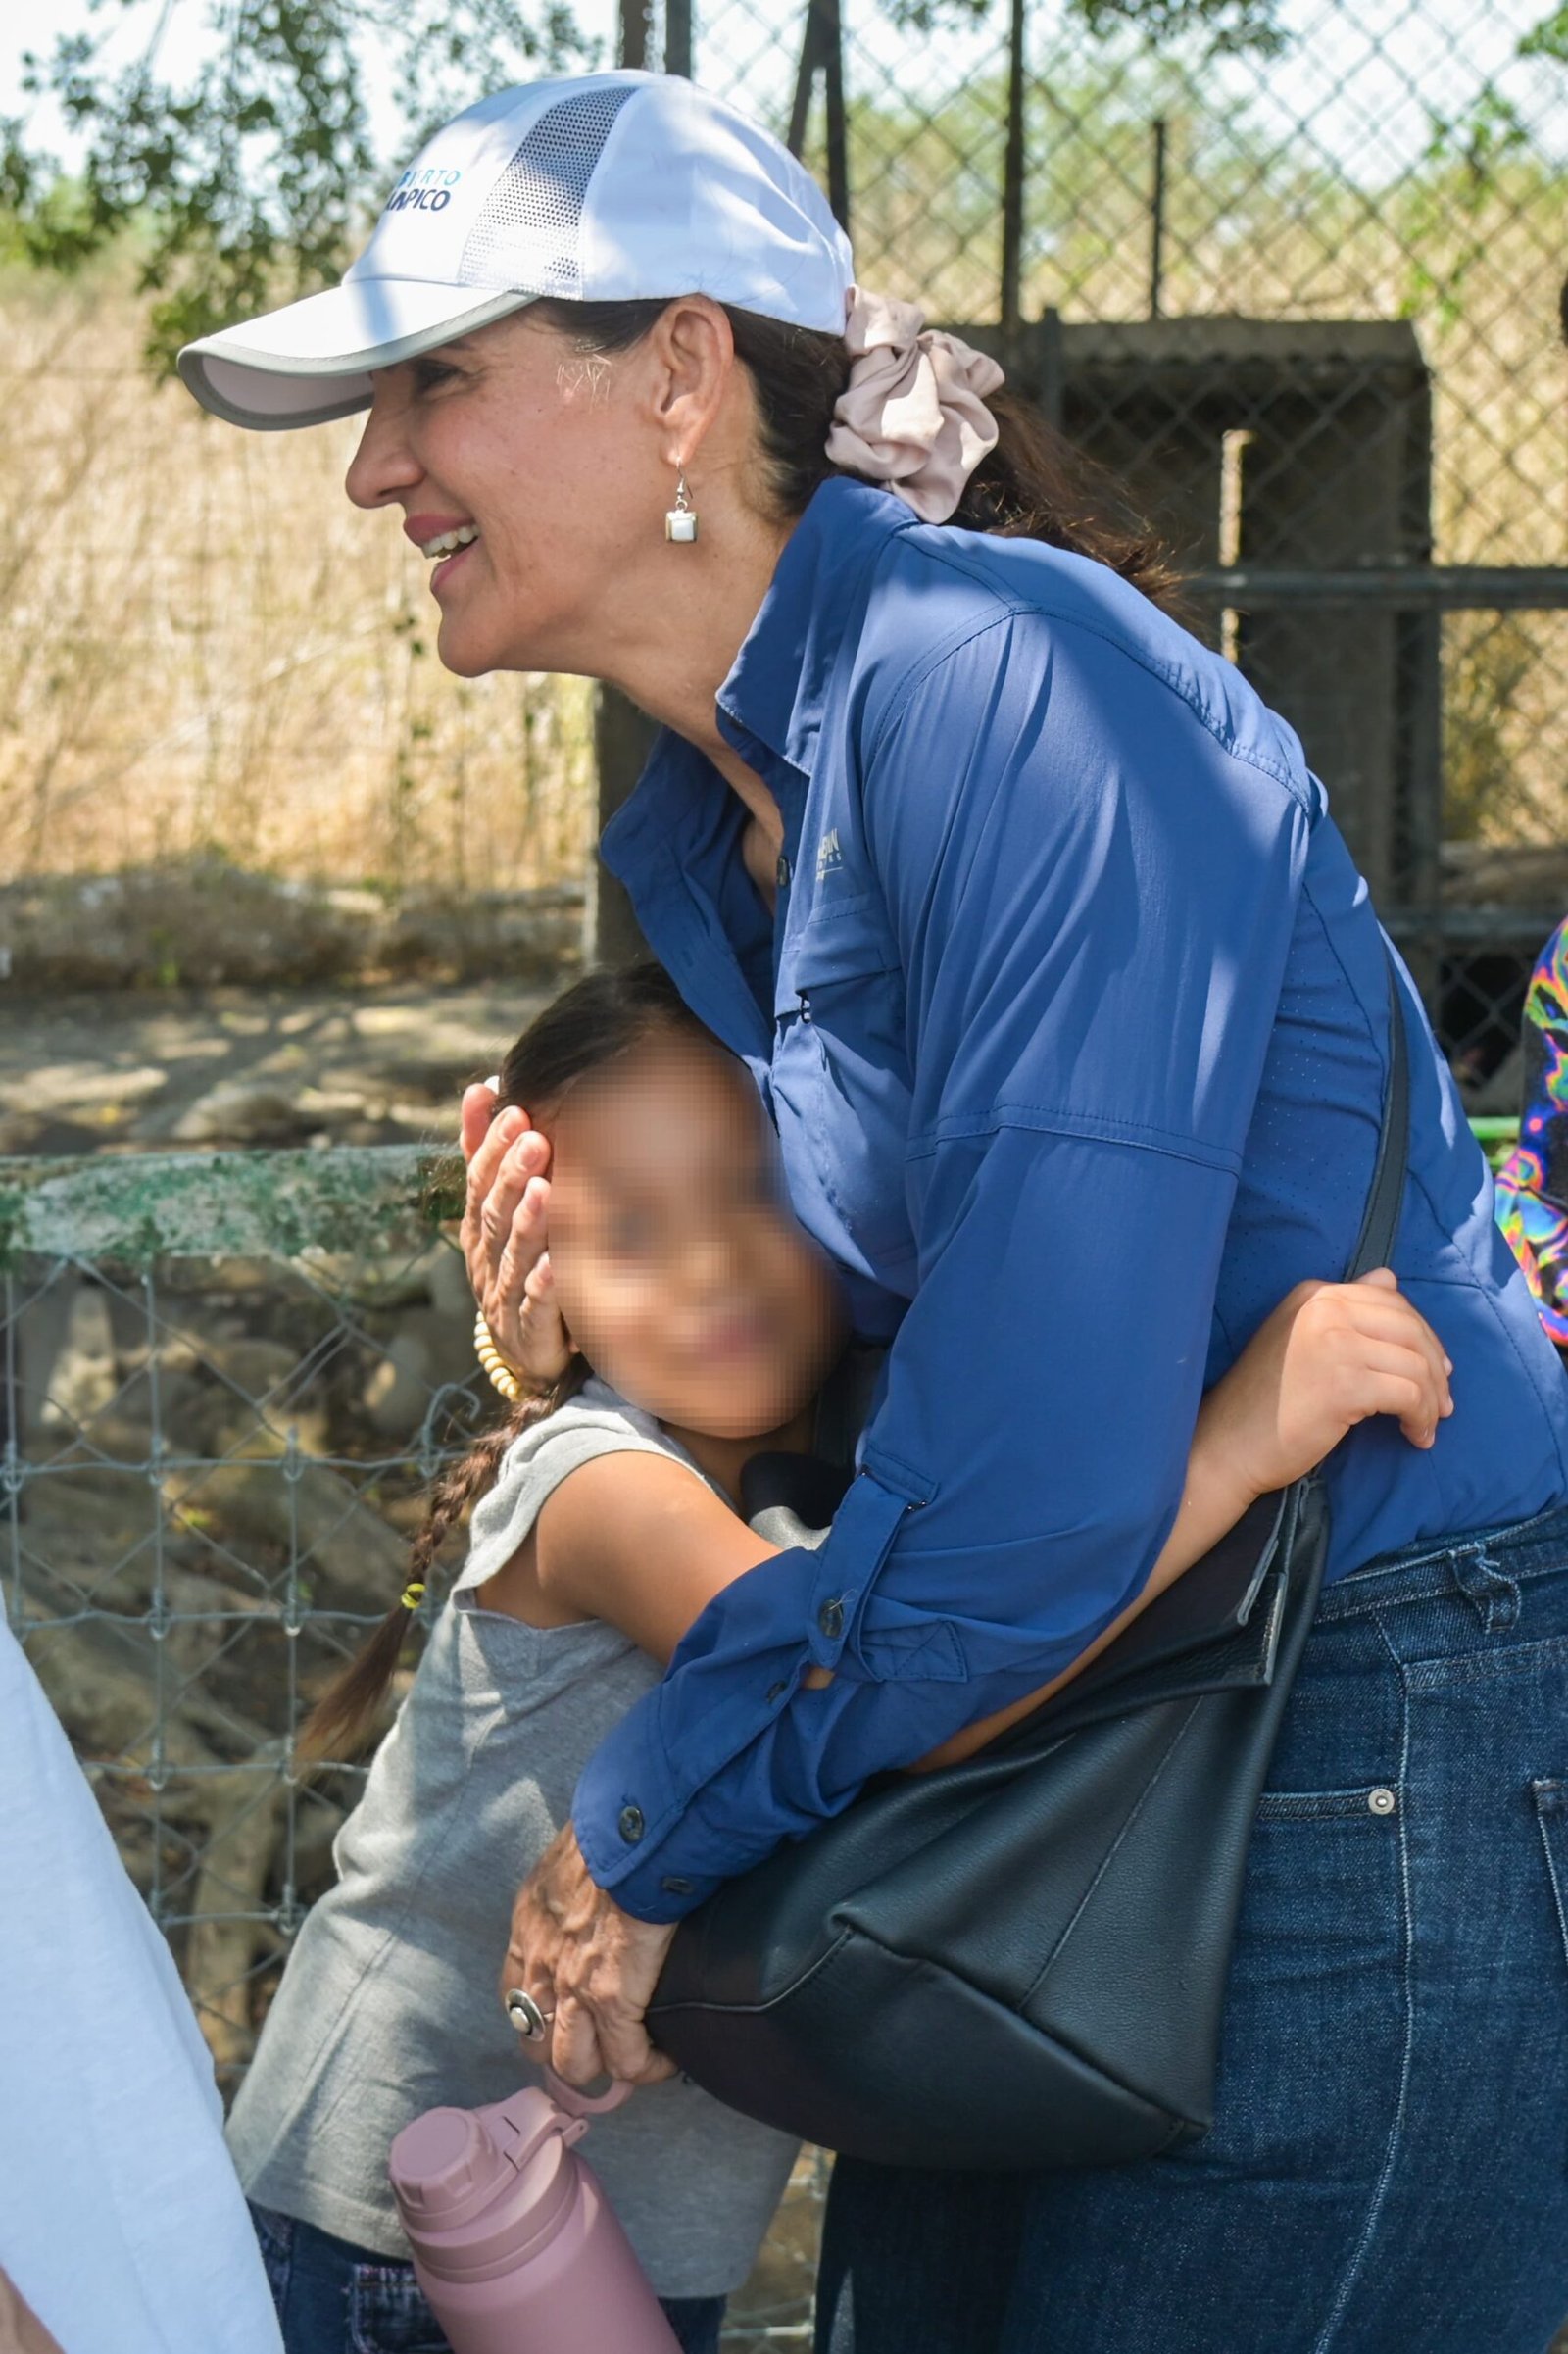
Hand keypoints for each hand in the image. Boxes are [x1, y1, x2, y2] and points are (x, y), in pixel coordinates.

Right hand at [460, 1082, 571, 1387]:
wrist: (523, 1344)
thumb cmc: (517, 1259)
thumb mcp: (499, 1204)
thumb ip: (487, 1151)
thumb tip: (485, 1086)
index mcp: (479, 1223)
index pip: (479, 1179)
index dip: (491, 1145)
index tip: (512, 1108)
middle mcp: (486, 1256)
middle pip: (493, 1212)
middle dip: (510, 1174)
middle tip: (534, 1138)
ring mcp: (504, 1294)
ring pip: (512, 1255)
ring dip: (528, 1223)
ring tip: (544, 1190)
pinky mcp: (529, 1331)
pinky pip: (535, 1308)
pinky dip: (544, 1287)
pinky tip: (556, 1265)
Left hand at [499, 1824, 678, 2087]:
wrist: (633, 1837)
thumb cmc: (612, 1833)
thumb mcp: (570, 1858)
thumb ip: (572, 1887)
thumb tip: (600, 1890)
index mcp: (528, 1928)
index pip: (514, 1997)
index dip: (542, 2015)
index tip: (568, 2016)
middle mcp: (540, 1967)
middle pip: (538, 2043)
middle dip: (567, 2050)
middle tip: (601, 2043)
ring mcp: (573, 1990)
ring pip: (576, 2065)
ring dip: (604, 2064)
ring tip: (634, 2056)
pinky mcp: (613, 2003)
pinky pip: (627, 2061)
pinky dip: (647, 2066)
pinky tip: (667, 2059)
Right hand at [1205, 1268, 1453, 1500]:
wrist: (1227, 1445)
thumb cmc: (1263, 1401)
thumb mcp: (1301, 1340)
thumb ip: (1344, 1309)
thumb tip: (1390, 1278)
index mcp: (1313, 1294)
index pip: (1390, 1299)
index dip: (1422, 1336)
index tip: (1433, 1371)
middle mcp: (1324, 1308)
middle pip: (1410, 1328)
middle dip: (1434, 1367)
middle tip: (1441, 1404)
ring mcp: (1334, 1343)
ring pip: (1415, 1363)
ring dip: (1431, 1400)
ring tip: (1426, 1425)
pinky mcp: (1344, 1384)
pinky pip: (1409, 1395)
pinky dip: (1421, 1417)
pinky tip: (1414, 1436)